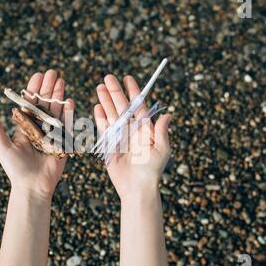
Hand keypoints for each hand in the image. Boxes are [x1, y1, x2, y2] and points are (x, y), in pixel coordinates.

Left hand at [0, 70, 73, 199]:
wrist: (32, 186)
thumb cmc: (15, 168)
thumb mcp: (3, 148)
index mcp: (25, 126)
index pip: (30, 103)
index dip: (34, 89)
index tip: (38, 75)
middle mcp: (39, 127)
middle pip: (45, 103)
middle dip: (48, 87)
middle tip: (53, 72)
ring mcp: (52, 134)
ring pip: (56, 110)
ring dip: (58, 96)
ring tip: (61, 81)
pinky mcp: (62, 142)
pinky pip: (66, 125)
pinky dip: (68, 113)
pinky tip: (69, 101)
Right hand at [94, 74, 170, 200]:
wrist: (137, 188)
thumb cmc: (152, 170)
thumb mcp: (161, 149)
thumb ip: (161, 131)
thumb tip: (168, 114)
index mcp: (145, 129)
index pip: (138, 105)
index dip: (133, 91)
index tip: (128, 78)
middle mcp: (132, 130)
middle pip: (122, 106)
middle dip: (115, 92)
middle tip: (108, 77)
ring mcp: (120, 136)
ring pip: (111, 114)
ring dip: (106, 100)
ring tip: (100, 87)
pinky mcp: (109, 145)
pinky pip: (104, 128)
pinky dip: (100, 117)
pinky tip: (97, 106)